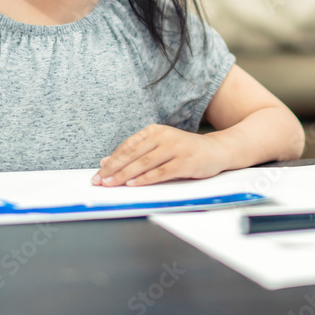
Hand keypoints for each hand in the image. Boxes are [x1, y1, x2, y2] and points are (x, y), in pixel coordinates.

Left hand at [91, 124, 230, 186]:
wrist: (217, 150)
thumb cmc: (185, 150)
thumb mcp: (160, 146)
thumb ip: (137, 152)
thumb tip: (107, 162)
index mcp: (155, 131)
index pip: (128, 146)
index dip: (112, 160)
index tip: (98, 173)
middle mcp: (164, 137)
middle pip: (133, 154)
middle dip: (114, 169)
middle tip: (99, 181)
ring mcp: (175, 148)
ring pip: (144, 163)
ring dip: (125, 175)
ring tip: (111, 184)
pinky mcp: (184, 162)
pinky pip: (160, 172)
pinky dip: (145, 179)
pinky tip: (133, 184)